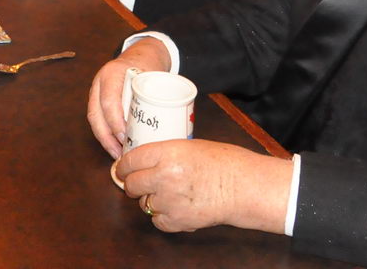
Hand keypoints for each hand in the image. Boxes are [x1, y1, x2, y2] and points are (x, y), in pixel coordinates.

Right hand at [88, 39, 172, 156]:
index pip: (108, 100)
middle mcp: (99, 82)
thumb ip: (155, 96)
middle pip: (96, 114)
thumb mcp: (153, 76)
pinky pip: (98, 121)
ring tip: (119, 155)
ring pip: (94, 120)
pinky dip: (106, 137)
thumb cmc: (148, 67)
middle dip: (107, 137)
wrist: (140, 55)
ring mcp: (96, 92)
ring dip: (105, 140)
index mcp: (112, 73)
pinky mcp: (98, 101)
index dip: (114, 120)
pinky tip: (116, 149)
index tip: (124, 136)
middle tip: (121, 154)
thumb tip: (166, 125)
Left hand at [116, 139, 291, 234]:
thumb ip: (162, 153)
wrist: (244, 187)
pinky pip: (157, 221)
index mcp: (166, 153)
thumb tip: (140, 161)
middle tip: (141, 183)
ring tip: (168, 194)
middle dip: (134, 184)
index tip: (122, 169)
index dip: (123, 166)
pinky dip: (163, 217)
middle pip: (131, 185)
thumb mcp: (188, 146)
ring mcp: (170, 201)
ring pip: (143, 205)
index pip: (130, 161)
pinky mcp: (178, 221)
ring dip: (151, 200)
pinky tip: (175, 208)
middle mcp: (164, 177)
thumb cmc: (222, 162)